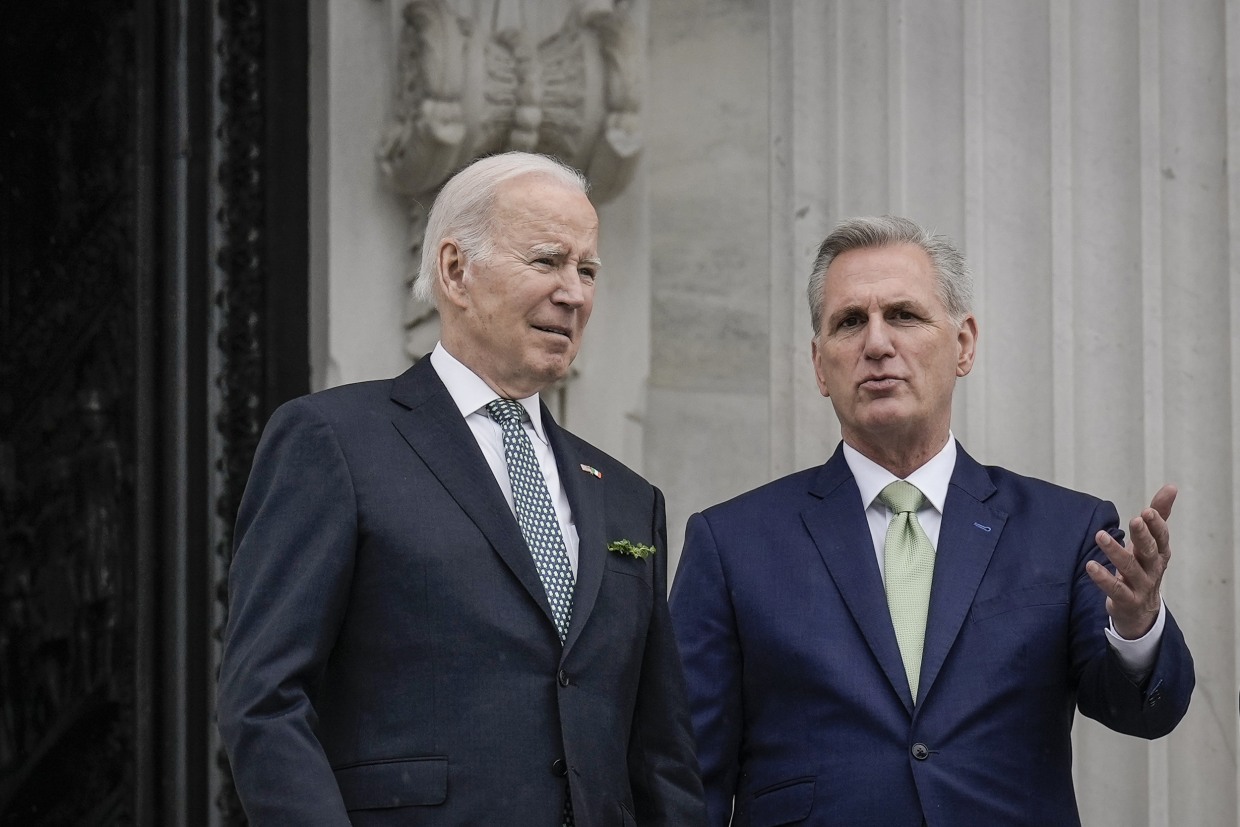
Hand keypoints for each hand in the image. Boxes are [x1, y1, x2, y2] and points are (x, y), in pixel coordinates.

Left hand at [1085, 484, 1176, 639]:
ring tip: (1100, 536)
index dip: (1156, 525)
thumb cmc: (1144, 567)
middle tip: (1135, 519)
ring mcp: (1141, 586)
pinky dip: (1103, 578)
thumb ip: (1159, 515)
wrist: (1141, 611)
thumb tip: (1172, 487)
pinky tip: (1090, 565)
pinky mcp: (1126, 600)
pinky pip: (1116, 589)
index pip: (1161, 537)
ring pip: (1130, 568)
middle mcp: (1153, 568)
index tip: (1147, 511)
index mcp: (1159, 553)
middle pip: (1149, 551)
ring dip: (1115, 551)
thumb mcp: (1151, 543)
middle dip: (1143, 535)